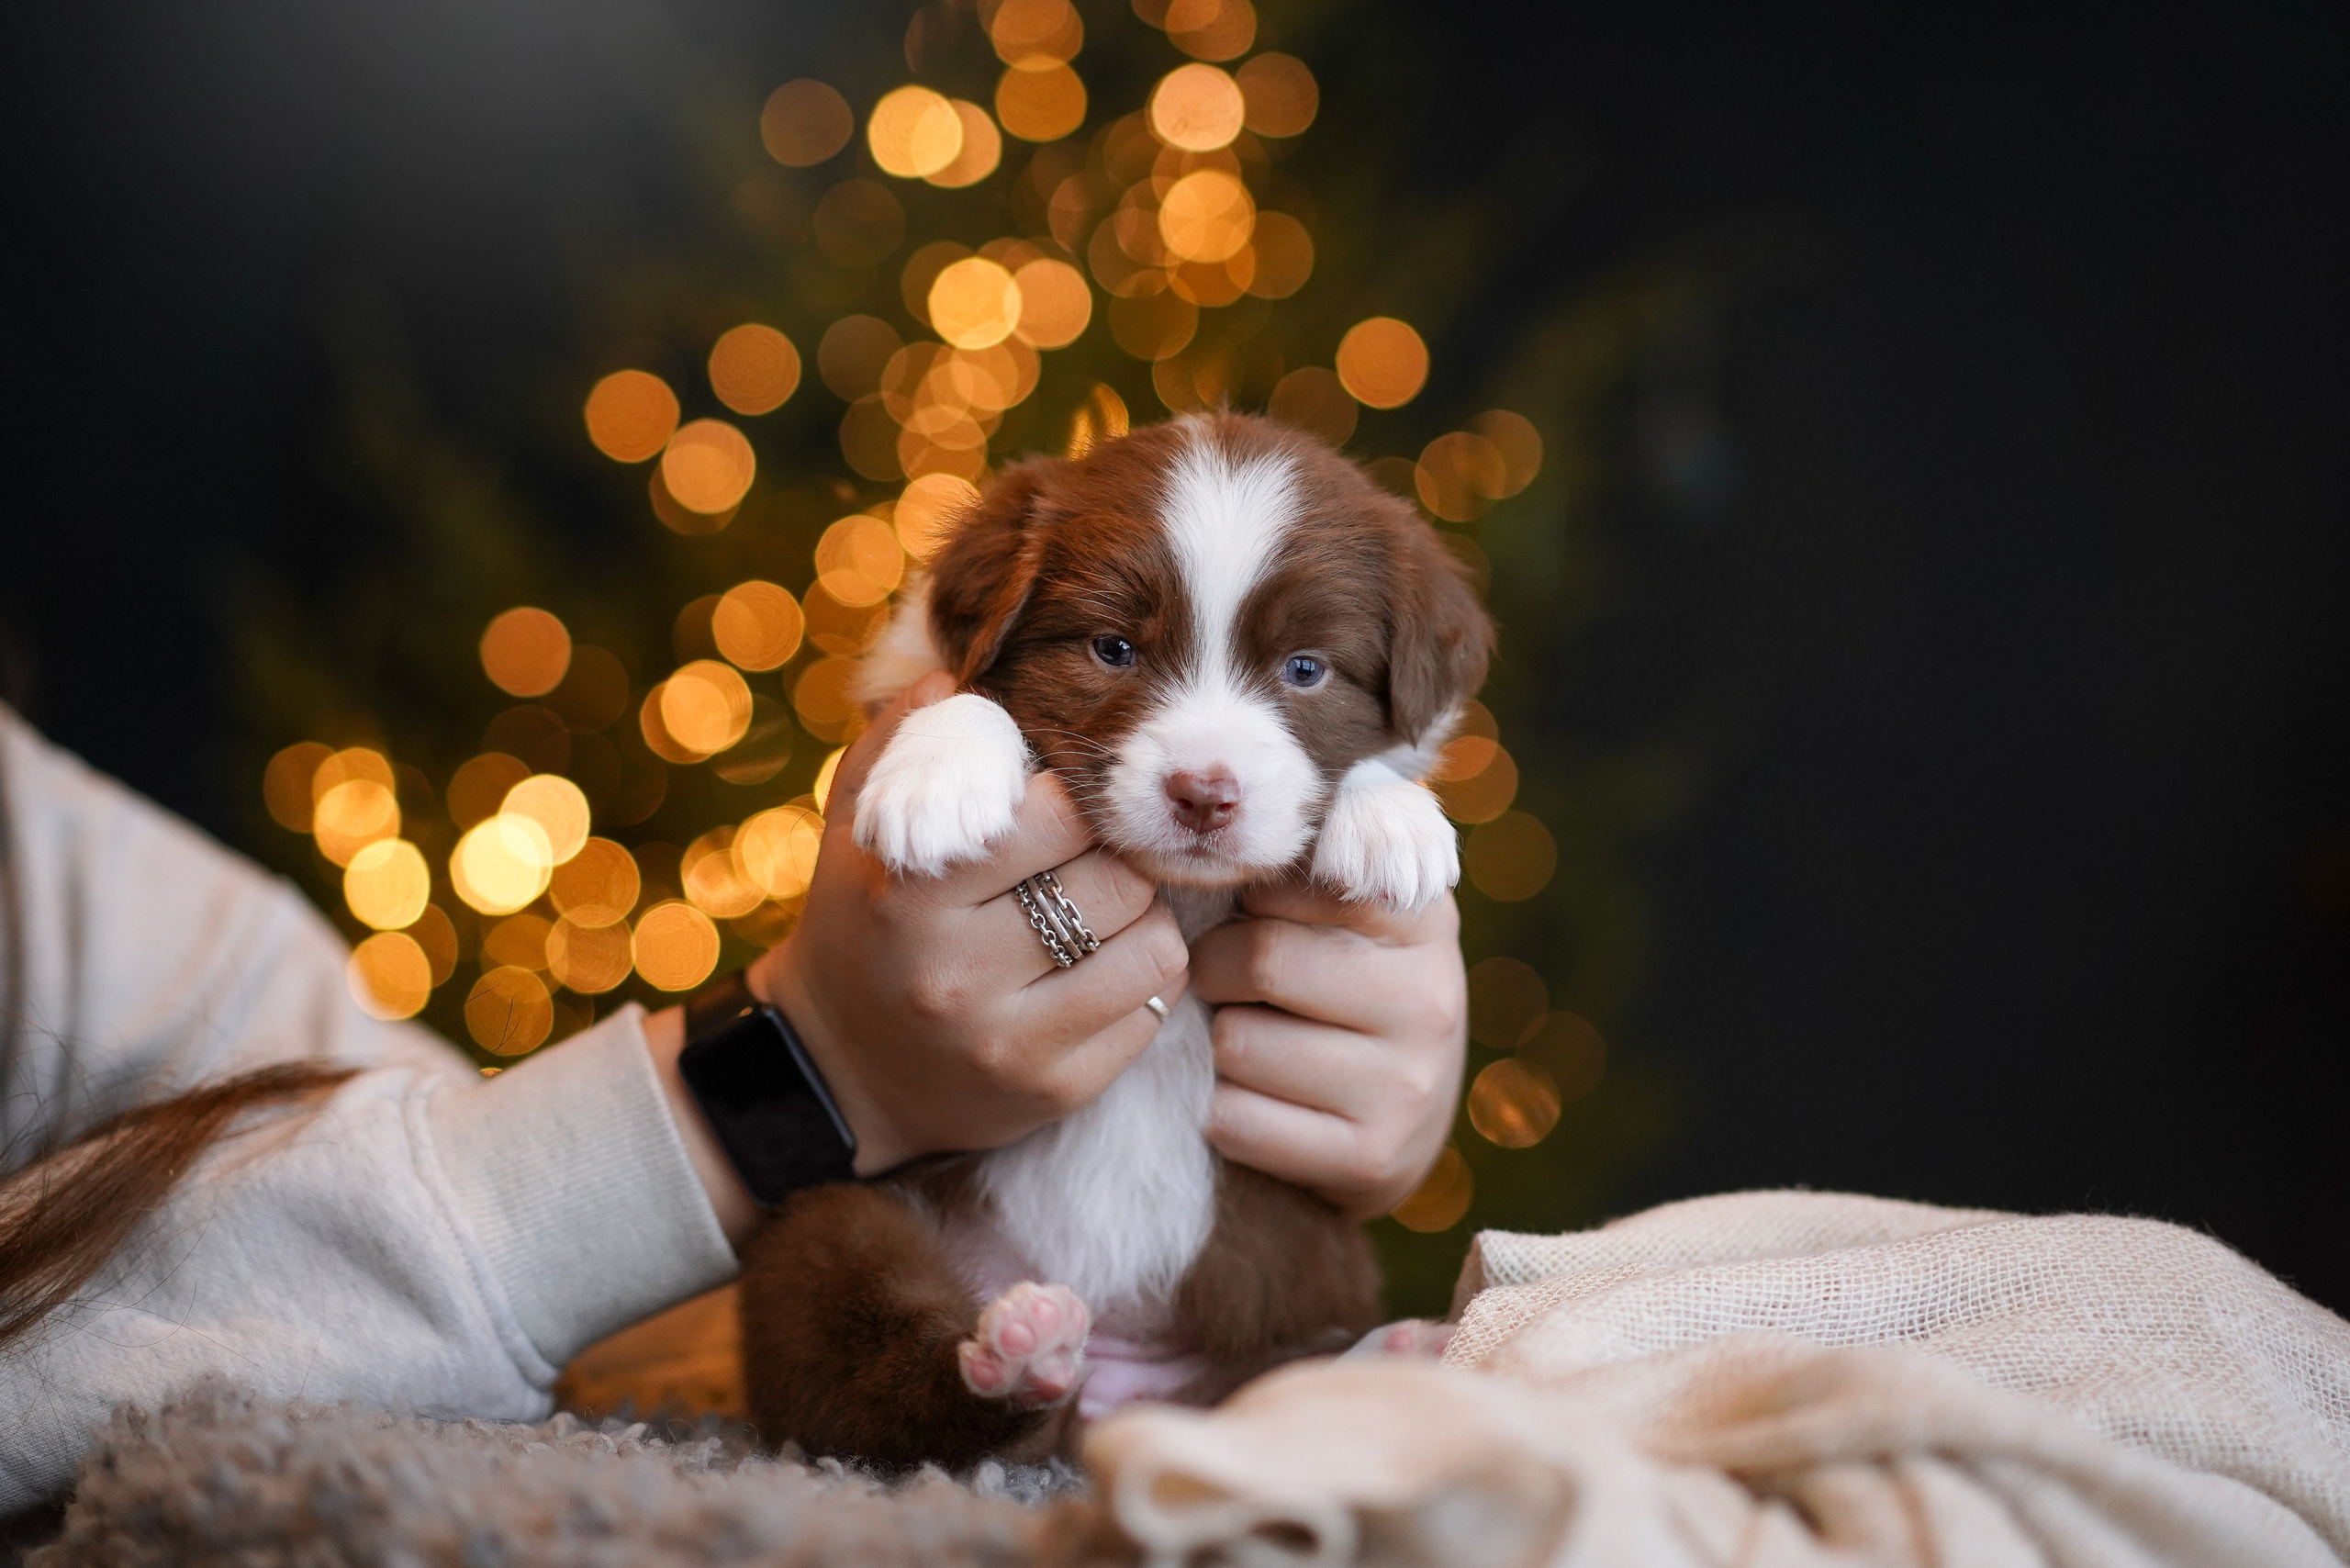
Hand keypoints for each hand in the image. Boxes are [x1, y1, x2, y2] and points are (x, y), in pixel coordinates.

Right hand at [748, 672, 1187, 1177]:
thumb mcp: (857, 828)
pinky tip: (1098, 973)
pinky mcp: (1054, 1092)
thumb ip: (904, 742)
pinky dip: (1142, 982)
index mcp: (910, 893)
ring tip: (1100, 915)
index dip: (1077, 801)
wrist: (840, 1074)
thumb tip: (959, 673)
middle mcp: (957, 975)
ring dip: (1141, 922)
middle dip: (1116, 862)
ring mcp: (1009, 1043)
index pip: (1056, 818)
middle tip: (1090, 863)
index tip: (1063, 809)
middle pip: (1116, 883)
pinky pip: (1153, 1013)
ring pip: (1153, 948)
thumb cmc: (861, 924)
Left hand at [1189, 880, 1466, 1220]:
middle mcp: (1430, 997)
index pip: (1294, 875)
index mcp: (1422, 916)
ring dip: (1217, 1043)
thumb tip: (1228, 827)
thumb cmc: (1346, 991)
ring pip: (1237, 1043)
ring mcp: (1407, 1084)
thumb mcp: (1352, 917)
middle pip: (1260, 958)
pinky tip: (1255, 1100)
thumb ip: (1311, 860)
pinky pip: (1236, 1120)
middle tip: (1230, 983)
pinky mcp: (1370, 1158)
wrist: (1399, 1124)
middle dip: (1216, 969)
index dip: (1247, 897)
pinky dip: (1221, 1109)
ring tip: (1252, 1042)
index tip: (1252, 915)